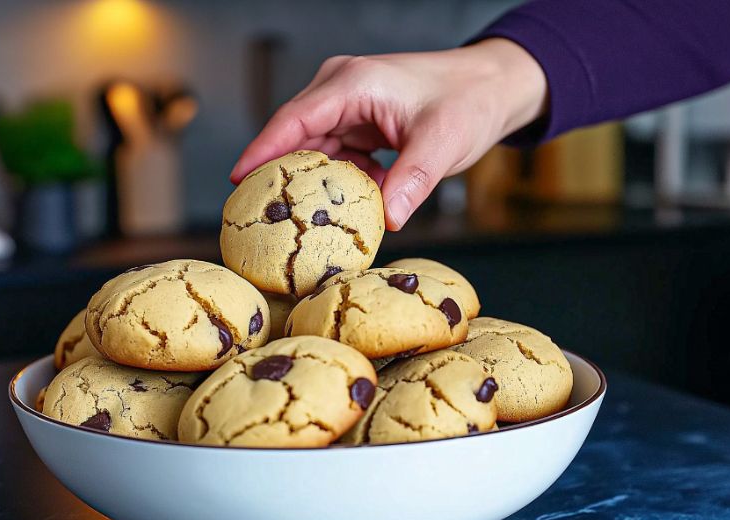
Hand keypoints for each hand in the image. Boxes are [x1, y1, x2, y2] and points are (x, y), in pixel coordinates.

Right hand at [232, 39, 547, 229]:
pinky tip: (347, 210)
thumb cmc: (469, 101)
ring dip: (311, 187)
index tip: (237, 182)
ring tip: (297, 224)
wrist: (491, 88)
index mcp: (354, 84)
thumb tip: (389, 220)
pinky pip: (334, 162)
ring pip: (313, 153)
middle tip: (257, 218)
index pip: (294, 120)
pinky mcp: (358, 128)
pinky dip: (337, 186)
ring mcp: (348, 110)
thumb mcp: (443, 142)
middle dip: (277, 176)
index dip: (262, 151)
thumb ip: (413, 180)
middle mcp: (343, 92)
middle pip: (293, 137)